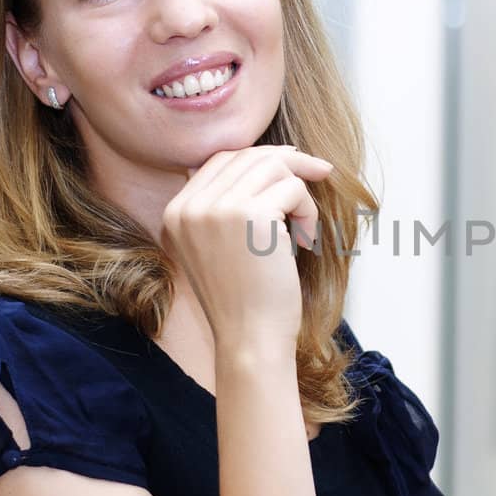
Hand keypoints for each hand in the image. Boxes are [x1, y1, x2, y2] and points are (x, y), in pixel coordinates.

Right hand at [161, 144, 333, 351]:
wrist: (250, 339)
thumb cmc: (246, 300)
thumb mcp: (220, 248)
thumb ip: (224, 208)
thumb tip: (268, 161)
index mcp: (175, 213)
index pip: (219, 160)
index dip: (258, 157)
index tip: (293, 161)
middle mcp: (189, 207)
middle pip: (246, 156)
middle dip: (289, 161)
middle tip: (320, 171)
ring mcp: (216, 209)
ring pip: (273, 167)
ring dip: (300, 193)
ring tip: (303, 229)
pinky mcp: (249, 215)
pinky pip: (293, 188)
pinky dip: (308, 211)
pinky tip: (305, 241)